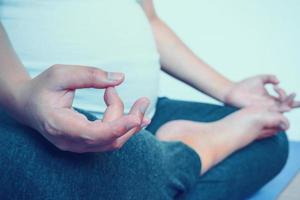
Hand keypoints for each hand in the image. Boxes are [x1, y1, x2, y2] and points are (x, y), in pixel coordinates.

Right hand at [11, 64, 149, 152]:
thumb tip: (120, 78)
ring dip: (130, 125)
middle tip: (143, 100)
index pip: (94, 134)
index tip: (138, 116)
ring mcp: (76, 145)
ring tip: (142, 104)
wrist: (27, 105)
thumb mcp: (61, 74)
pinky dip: (123, 129)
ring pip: (112, 142)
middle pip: (108, 139)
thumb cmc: (42, 88)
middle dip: (130, 121)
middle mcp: (69, 141)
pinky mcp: (84, 143)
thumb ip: (89, 76)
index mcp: (60, 124)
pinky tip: (136, 117)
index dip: (118, 127)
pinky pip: (108, 140)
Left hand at [224, 75, 299, 111]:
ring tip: (287, 96)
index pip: (284, 100)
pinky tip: (280, 103)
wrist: (232, 91)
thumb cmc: (243, 85)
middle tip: (293, 94)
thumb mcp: (260, 79)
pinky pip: (271, 113)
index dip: (291, 99)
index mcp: (270, 99)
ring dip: (286, 104)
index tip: (294, 93)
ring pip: (280, 110)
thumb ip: (270, 78)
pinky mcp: (259, 111)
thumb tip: (278, 81)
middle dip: (291, 101)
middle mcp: (268, 105)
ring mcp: (264, 109)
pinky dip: (277, 109)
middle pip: (285, 106)